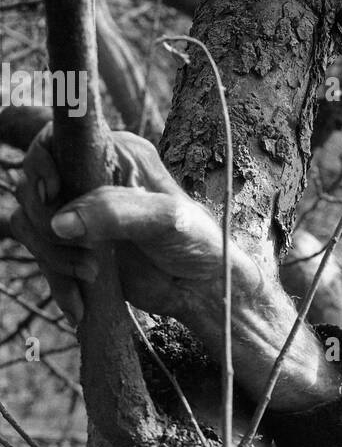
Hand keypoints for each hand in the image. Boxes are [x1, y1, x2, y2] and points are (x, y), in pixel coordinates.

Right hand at [7, 124, 246, 328]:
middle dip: (48, 226)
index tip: (53, 196)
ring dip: (52, 258)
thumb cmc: (199, 246)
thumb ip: (114, 212)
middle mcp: (92, 177)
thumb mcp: (166, 221)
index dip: (41, 166)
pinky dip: (56, 281)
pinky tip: (79, 305)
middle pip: (33, 187)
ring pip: (31, 224)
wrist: (205, 290)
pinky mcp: (78, 246)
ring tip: (91, 279)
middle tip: (88, 260)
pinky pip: (43, 256)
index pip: (54, 140)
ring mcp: (81, 213)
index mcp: (117, 154)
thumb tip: (59, 223)